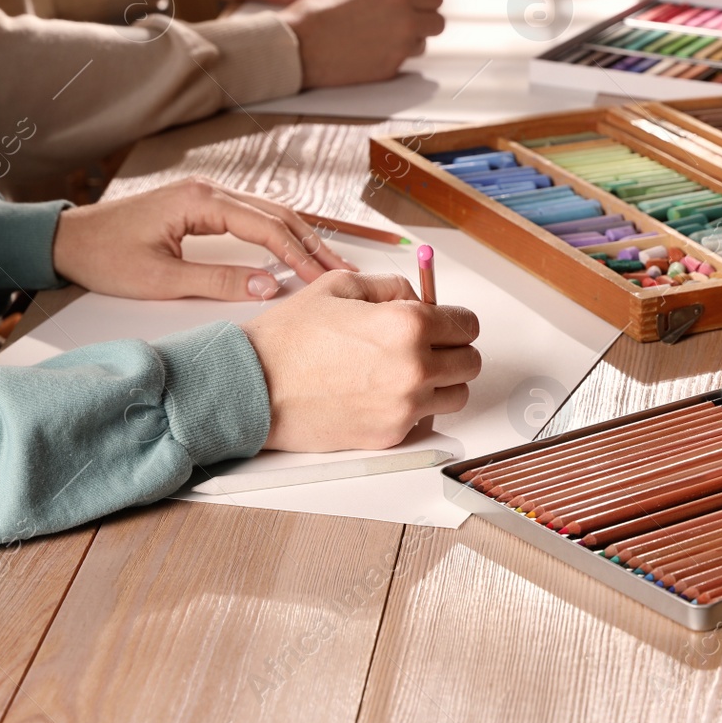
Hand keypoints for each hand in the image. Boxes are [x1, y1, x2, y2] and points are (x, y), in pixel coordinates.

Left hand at [52, 177, 354, 299]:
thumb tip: (269, 286)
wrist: (66, 240)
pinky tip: (295, 249)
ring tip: (329, 262)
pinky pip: (253, 215)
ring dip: (301, 238)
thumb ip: (218, 281)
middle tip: (343, 270)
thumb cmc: (104, 257)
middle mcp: (209, 190)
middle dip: (313, 244)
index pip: (267, 227)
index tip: (324, 279)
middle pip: (278, 214)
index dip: (300, 255)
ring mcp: (207, 194)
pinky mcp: (202, 205)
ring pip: (270, 212)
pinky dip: (280, 233)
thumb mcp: (160, 279)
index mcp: (200, 202)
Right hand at [242, 272, 480, 451]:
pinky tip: (381, 393)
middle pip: (470, 363)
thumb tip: (418, 296)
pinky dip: (413, 407)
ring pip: (456, 395)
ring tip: (407, 372)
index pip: (468, 325)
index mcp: (408, 325)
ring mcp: (404, 407)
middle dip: (453, 351)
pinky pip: (423, 419)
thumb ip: (391, 287)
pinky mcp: (389, 435)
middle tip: (428, 347)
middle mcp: (414, 368)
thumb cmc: (289, 338)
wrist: (251, 387)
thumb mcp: (341, 287)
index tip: (444, 323)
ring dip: (441, 383)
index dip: (455, 321)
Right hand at [280, 0, 445, 87]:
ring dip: (409, 40)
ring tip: (383, 36)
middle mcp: (403, 23)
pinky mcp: (389, 70)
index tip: (417, 2)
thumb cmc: (316, 14)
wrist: (296, 48)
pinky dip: (392, 56)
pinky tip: (371, 50)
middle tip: (408, 20)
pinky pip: (402, 61)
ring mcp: (398, 49)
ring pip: (421, 44)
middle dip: (425, 20)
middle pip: (438, 23)